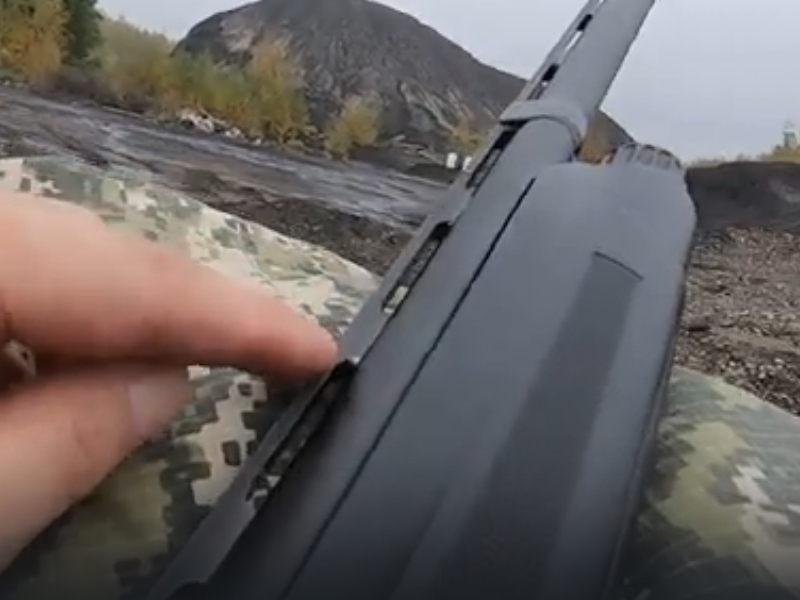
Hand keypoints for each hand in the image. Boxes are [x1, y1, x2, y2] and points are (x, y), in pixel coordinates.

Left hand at [0, 192, 336, 568]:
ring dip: (124, 315)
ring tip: (187, 360)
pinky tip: (76, 359)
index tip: (317, 349)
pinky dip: (61, 319)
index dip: (237, 316)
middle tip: (272, 352)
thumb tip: (164, 382)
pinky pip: (14, 275)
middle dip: (188, 307)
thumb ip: (67, 442)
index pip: (129, 279)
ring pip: (52, 256)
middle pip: (95, 252)